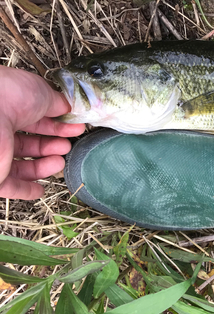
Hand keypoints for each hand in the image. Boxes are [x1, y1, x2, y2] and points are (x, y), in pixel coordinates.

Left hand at [0, 66, 84, 199]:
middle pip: (29, 144)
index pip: (35, 122)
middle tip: (67, 146)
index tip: (75, 128)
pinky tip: (40, 189)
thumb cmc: (8, 95)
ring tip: (60, 161)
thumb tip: (68, 109)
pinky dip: (27, 190)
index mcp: (8, 109)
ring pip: (23, 166)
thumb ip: (57, 102)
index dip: (57, 126)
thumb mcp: (40, 92)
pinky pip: (11, 187)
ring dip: (45, 166)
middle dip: (52, 146)